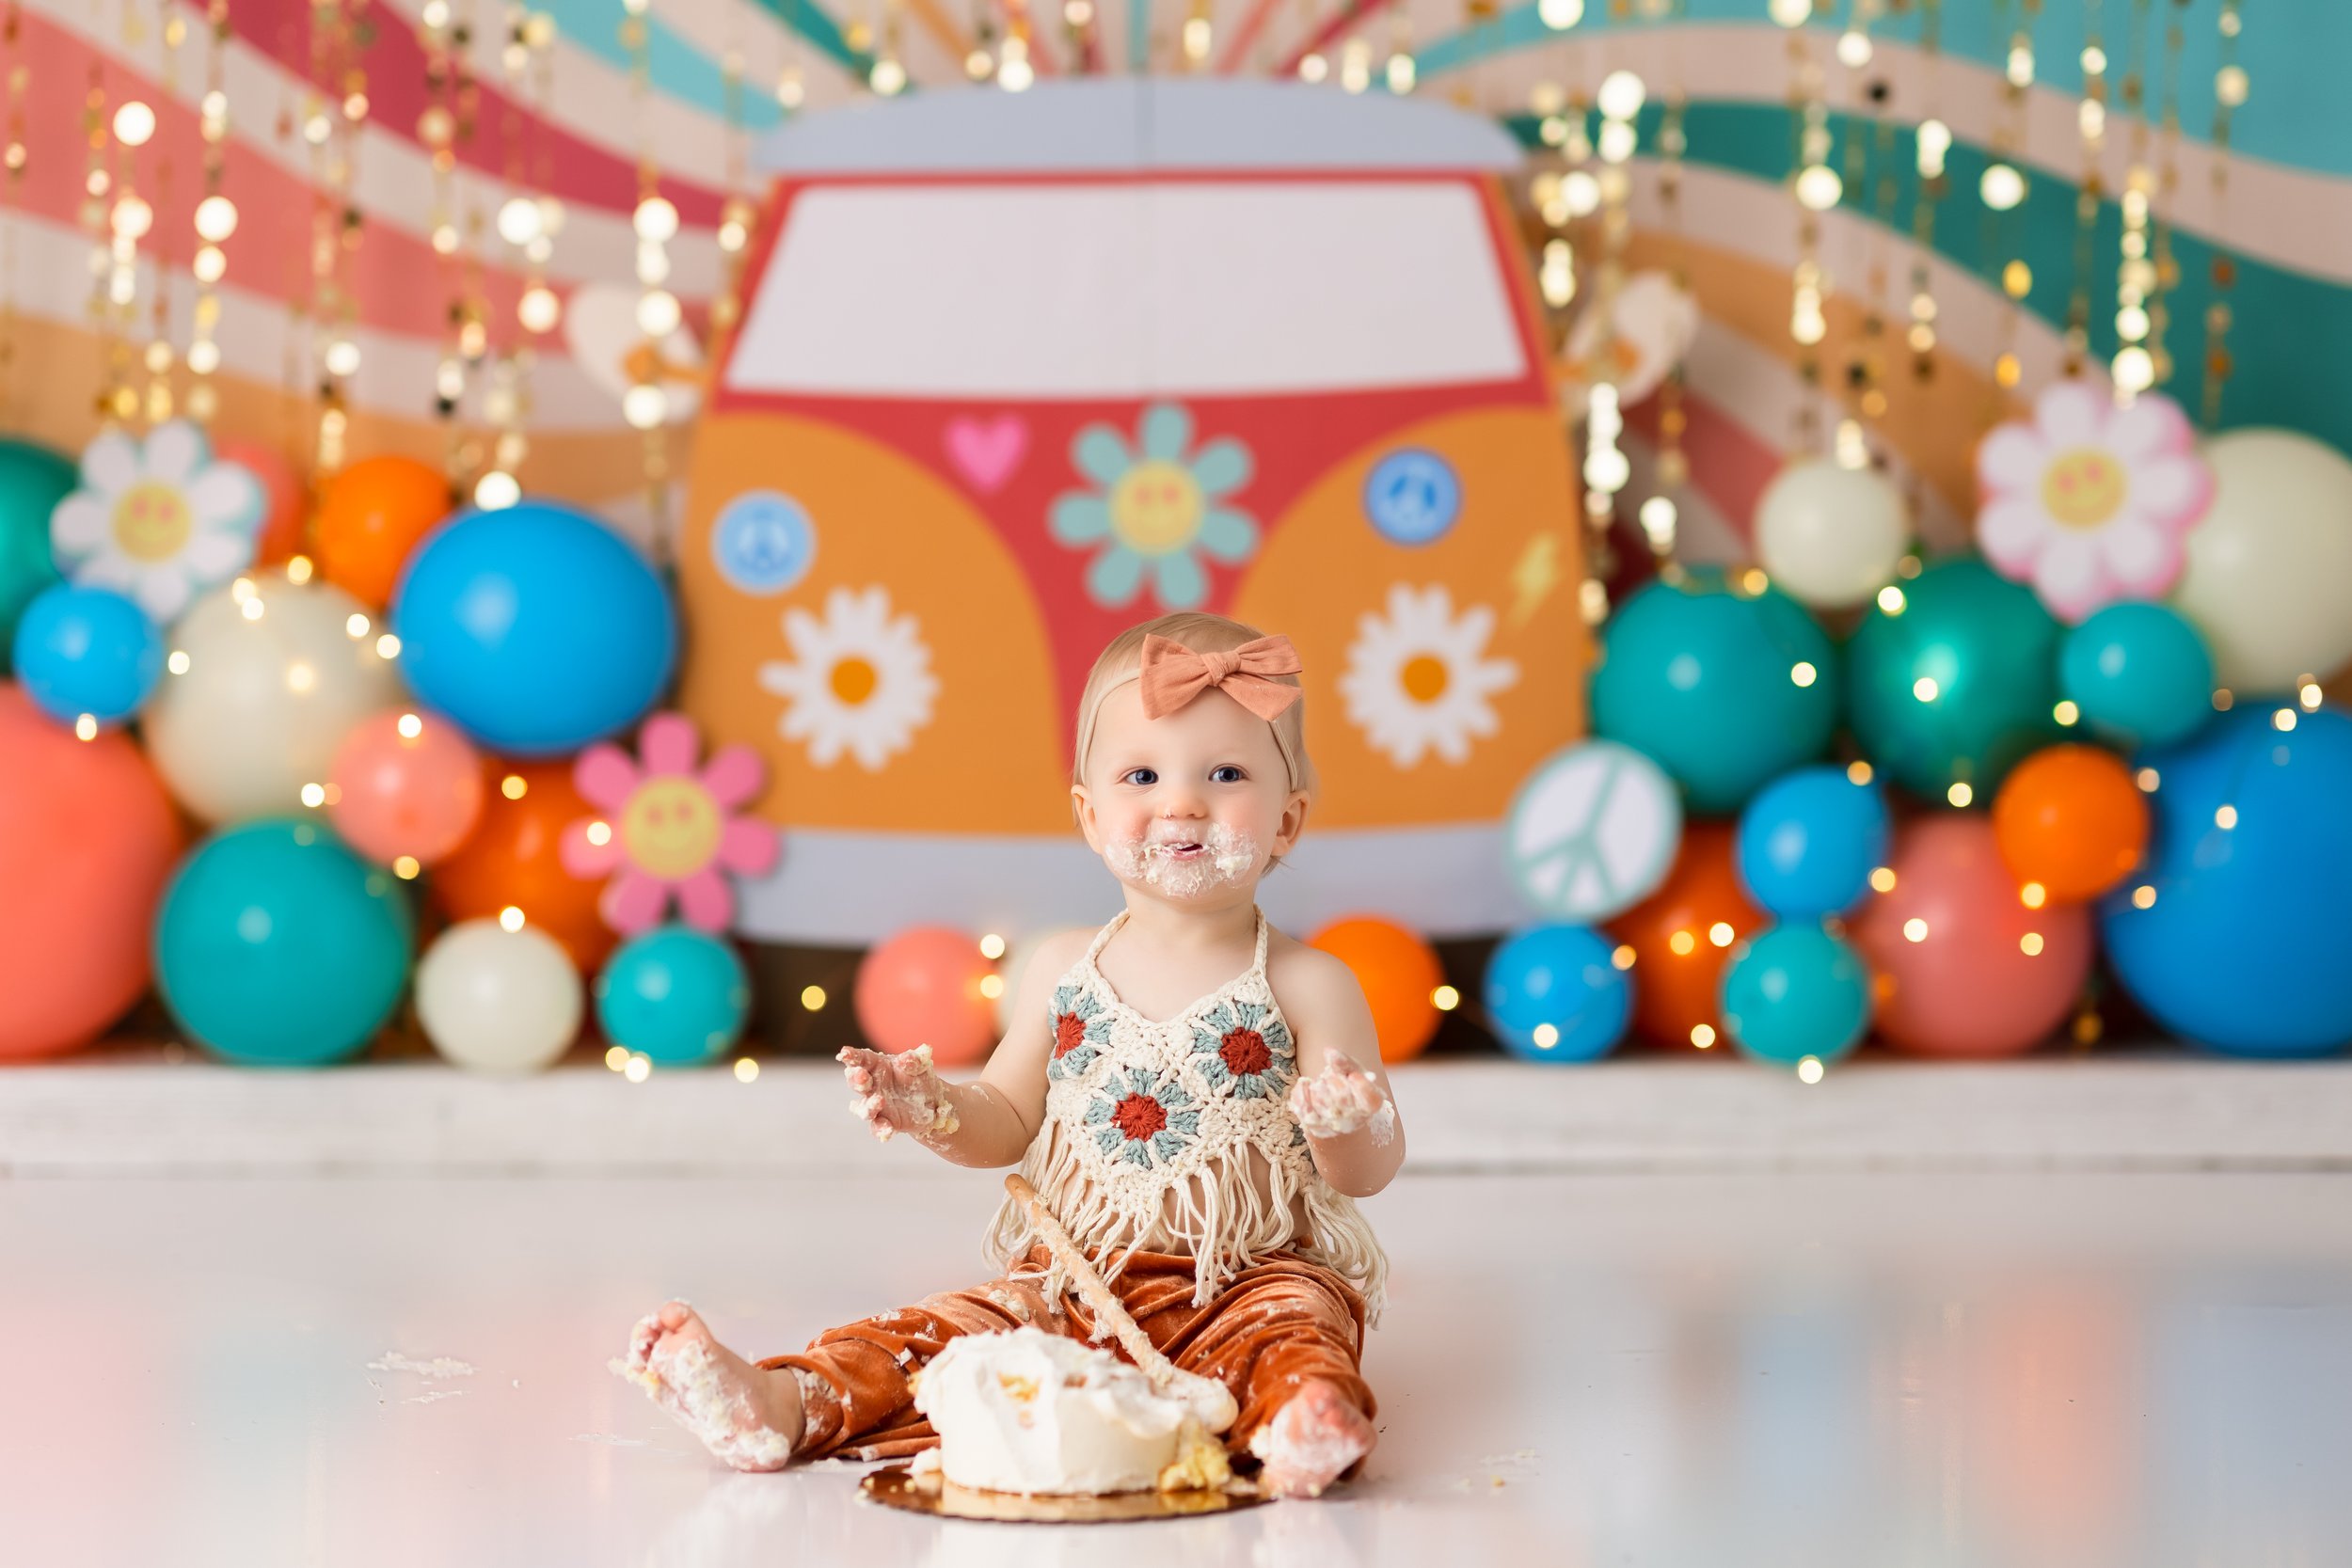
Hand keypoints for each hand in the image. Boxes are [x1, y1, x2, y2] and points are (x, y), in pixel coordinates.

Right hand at [838, 1044, 958, 1142]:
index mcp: (878, 1066)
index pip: (861, 1059)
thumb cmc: (920, 1077)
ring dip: (869, 1106)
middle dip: (856, 1080)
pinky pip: (878, 1127)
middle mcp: (872, 1086)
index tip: (844, 1053)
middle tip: (862, 1077)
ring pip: (864, 1108)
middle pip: (856, 1083)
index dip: (852, 1056)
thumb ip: (913, 1061)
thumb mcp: (921, 1066)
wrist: (932, 1101)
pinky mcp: (885, 1122)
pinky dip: (881, 1130)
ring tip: (880, 1100)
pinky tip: (887, 1131)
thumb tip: (906, 1058)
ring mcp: (876, 1106)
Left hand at [1286, 1052, 1392, 1142]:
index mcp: (1371, 1104)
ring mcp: (1334, 1125)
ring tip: (1321, 1084)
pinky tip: (1305, 1084)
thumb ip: (1344, 1062)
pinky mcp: (1315, 1127)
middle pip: (1342, 1097)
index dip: (1361, 1087)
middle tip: (1331, 1077)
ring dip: (1318, 1086)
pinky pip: (1303, 1108)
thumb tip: (1329, 1052)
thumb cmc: (1347, 1086)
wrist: (1335, 1111)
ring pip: (1320, 1101)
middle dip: (1333, 1081)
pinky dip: (1301, 1091)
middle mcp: (1355, 1119)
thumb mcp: (1352, 1071)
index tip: (1353, 1075)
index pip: (1370, 1099)